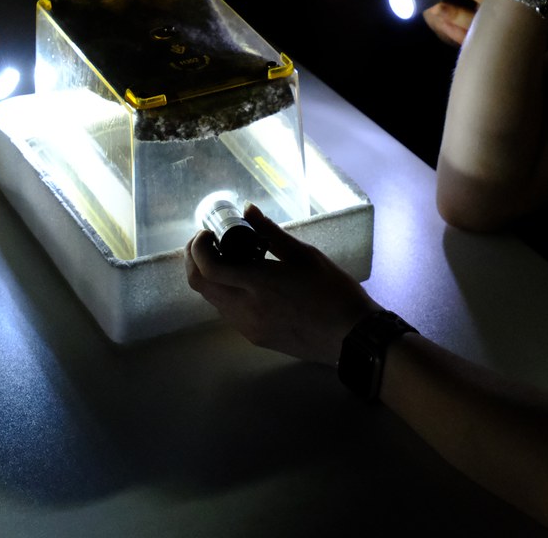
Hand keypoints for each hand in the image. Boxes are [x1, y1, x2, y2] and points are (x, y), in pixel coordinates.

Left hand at [185, 204, 377, 364]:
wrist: (351, 336)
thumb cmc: (333, 291)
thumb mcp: (304, 254)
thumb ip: (270, 232)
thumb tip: (247, 210)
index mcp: (258, 283)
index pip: (208, 267)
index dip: (198, 247)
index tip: (208, 232)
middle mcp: (246, 309)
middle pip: (200, 285)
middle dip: (196, 260)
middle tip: (210, 242)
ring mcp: (248, 327)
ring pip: (212, 300)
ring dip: (212, 278)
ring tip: (233, 260)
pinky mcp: (255, 338)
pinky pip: (228, 312)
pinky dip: (227, 293)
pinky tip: (248, 282)